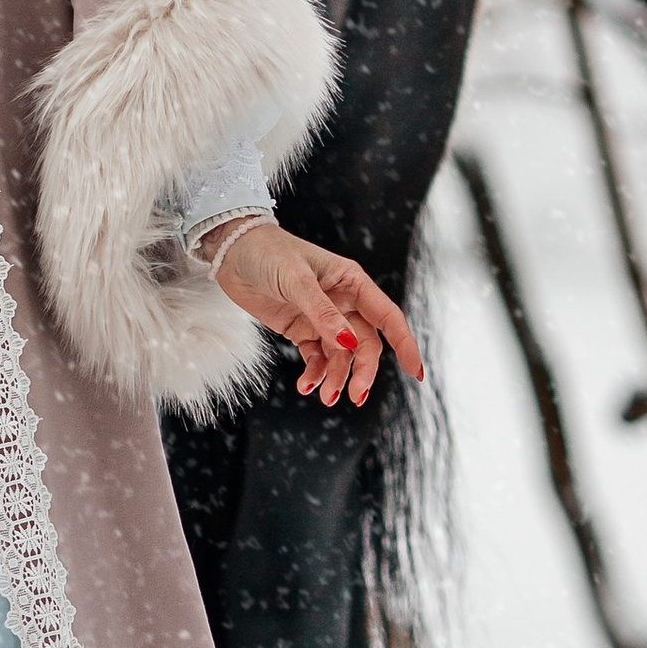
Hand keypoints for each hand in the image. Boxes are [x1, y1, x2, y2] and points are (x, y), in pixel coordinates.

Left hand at [201, 219, 422, 409]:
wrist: (231, 251)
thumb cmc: (267, 253)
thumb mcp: (296, 280)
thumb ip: (323, 314)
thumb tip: (348, 344)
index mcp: (352, 282)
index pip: (388, 317)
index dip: (405, 344)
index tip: (415, 372)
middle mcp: (343, 301)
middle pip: (365, 344)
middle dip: (362, 371)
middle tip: (354, 396)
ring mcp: (322, 318)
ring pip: (341, 356)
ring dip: (336, 378)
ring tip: (324, 396)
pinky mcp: (300, 330)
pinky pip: (317, 358)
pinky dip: (315, 374)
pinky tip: (306, 386)